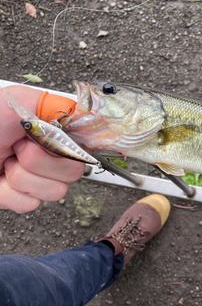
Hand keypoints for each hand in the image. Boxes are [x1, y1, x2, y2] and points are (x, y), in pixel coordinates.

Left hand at [0, 86, 84, 212]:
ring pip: (56, 191)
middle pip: (75, 171)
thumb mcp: (21, 101)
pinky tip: (0, 179)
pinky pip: (31, 205)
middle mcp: (50, 155)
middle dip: (41, 161)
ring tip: (6, 162)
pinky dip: (10, 193)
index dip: (72, 148)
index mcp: (55, 132)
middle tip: (19, 148)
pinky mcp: (21, 198)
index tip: (51, 140)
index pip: (87, 146)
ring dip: (23, 177)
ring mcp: (36, 178)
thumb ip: (59, 106)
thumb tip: (89, 116)